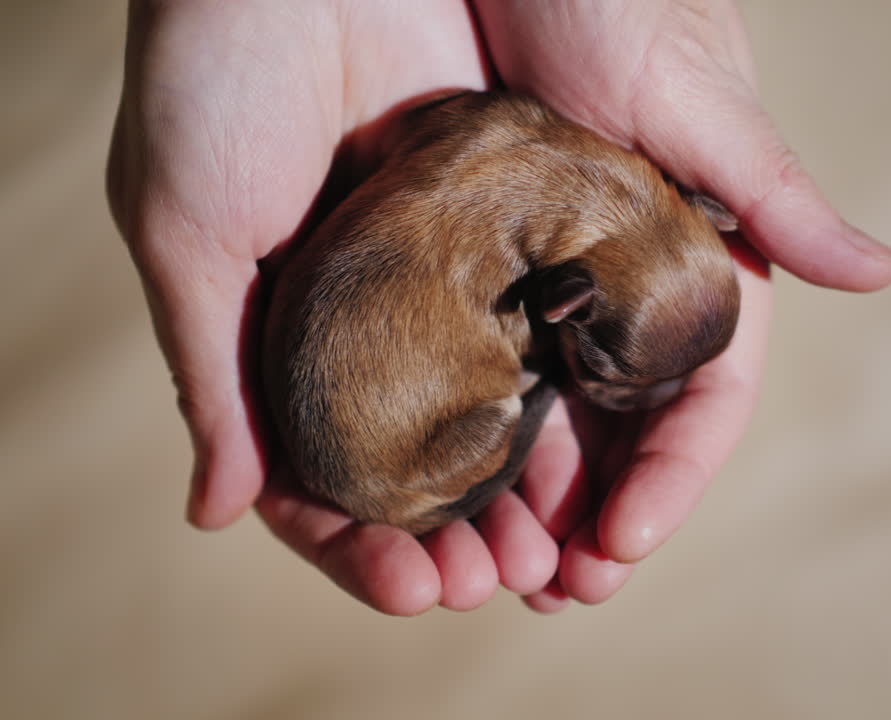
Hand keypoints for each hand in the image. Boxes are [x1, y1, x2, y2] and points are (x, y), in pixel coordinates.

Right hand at [107, 0, 564, 614]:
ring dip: (517, 491)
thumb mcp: (188, 227)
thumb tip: (219, 513)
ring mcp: (446, 273)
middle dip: (455, 533)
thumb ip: (211, 370)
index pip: (319, 470)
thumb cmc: (212, 73)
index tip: (411, 591)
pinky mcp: (514, 219)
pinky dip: (563, 400)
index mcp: (283, 331)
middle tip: (493, 587)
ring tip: (548, 556)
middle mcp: (370, 315)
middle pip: (419, 458)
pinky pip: (547, 326)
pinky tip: (586, 457)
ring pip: (490, 410)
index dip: (360, 543)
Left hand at [470, 0, 890, 610]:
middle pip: (627, 425)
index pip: (704, 392)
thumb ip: (775, 194)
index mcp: (694, 253)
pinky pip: (479, 363)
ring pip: (555, 409)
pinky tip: (443, 483)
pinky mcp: (476, 256)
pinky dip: (471, 431)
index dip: (673, 477)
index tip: (625, 543)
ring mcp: (549, 272)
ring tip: (501, 568)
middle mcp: (625, 277)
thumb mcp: (692, 97)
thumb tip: (881, 274)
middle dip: (602, 512)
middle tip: (558, 588)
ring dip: (536, 496)